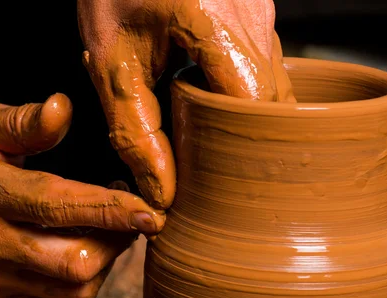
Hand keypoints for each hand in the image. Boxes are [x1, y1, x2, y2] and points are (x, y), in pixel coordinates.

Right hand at [0, 93, 164, 297]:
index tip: (152, 210)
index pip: (56, 204)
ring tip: (109, 227)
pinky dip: (89, 278)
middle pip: (74, 260)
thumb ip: (23, 122)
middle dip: (118, 239)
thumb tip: (65, 107)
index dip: (110, 209)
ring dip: (109, 259)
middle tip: (130, 213)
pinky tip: (88, 248)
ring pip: (74, 288)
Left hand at [78, 0, 295, 209]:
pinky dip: (243, 88)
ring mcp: (260, 9)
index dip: (240, 149)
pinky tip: (212, 91)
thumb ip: (134, 130)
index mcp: (216, 26)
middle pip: (272, 103)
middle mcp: (252, 15)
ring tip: (207, 123)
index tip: (215, 172)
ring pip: (274, 83)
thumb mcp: (113, 64)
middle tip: (210, 157)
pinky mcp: (257, 9)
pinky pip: (265, 62)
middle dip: (245, 136)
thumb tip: (161, 189)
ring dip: (246, 112)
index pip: (254, 110)